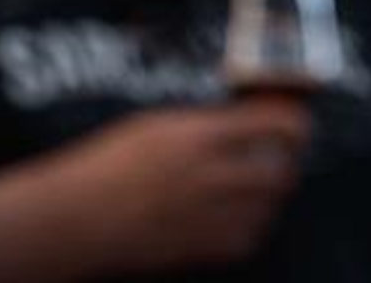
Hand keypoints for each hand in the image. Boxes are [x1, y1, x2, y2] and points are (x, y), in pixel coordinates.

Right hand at [80, 99, 312, 272]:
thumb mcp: (156, 124)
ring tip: (250, 184)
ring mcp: (210, 218)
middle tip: (275, 153)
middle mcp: (212, 177)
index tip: (293, 120)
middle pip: (282, 170)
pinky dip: (249, 226)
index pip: (277, 124)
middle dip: (285, 161)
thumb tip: (246, 119)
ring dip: (268, 194)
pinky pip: (248, 238)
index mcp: (200, 137)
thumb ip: (205, 123)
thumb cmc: (106, 167)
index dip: (294, 121)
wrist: (76, 219)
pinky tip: (231, 215)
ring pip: (270, 207)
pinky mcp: (203, 251)